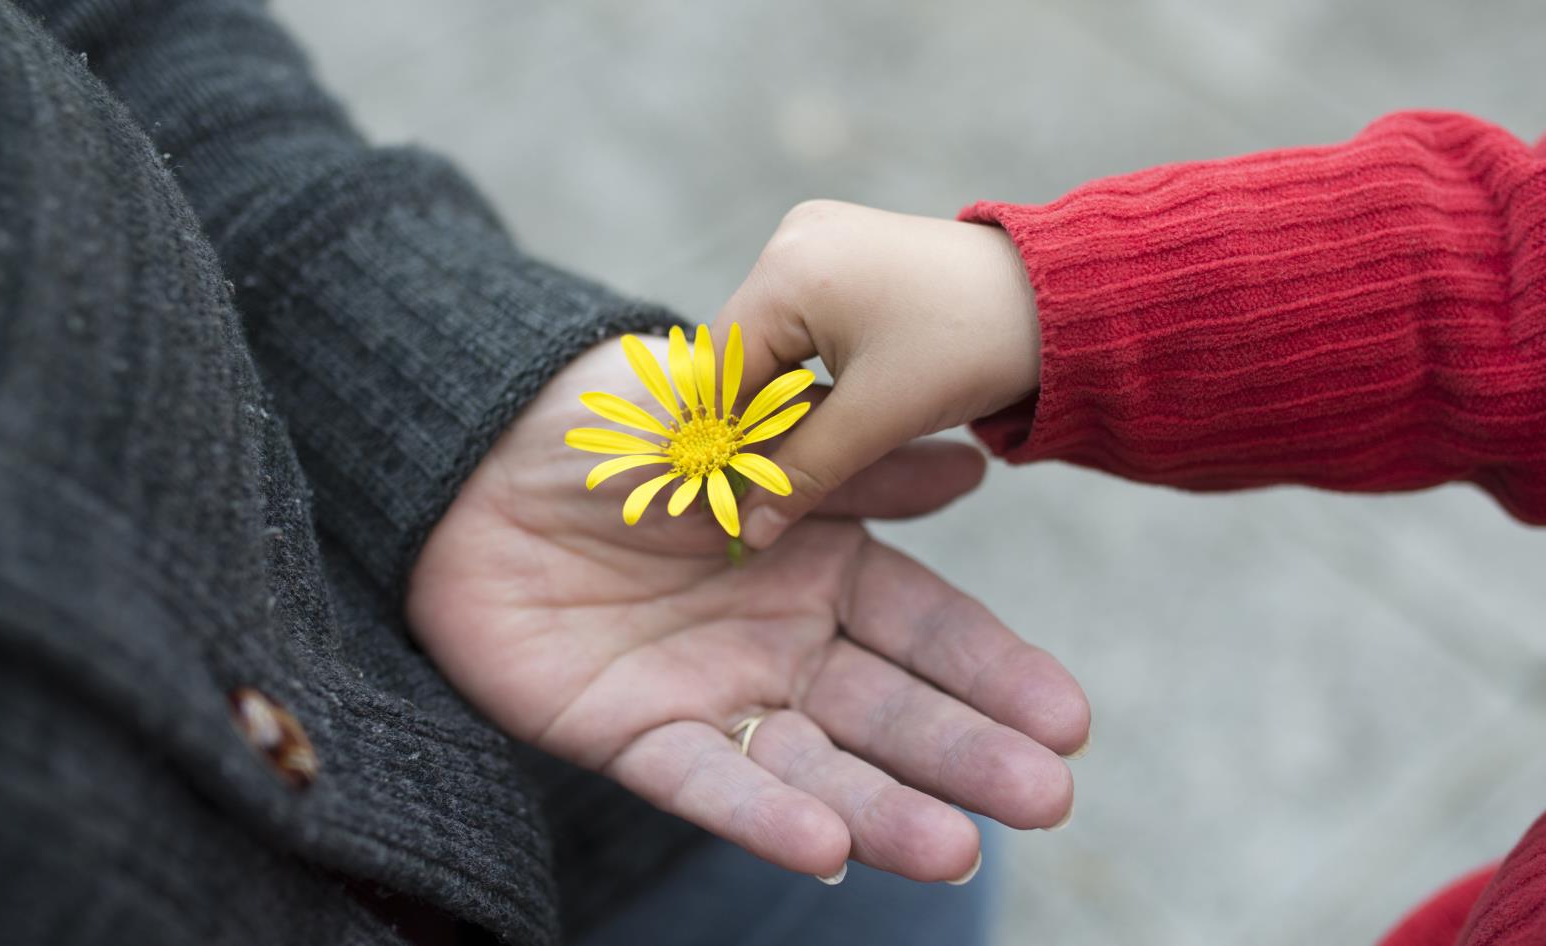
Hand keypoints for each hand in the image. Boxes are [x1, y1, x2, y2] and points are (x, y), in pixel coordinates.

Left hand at [407, 337, 1086, 882]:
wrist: (476, 459)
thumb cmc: (619, 432)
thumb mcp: (744, 430)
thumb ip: (851, 463)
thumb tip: (974, 470)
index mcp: (821, 568)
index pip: (927, 630)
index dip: (995, 674)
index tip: (1069, 720)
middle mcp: (781, 643)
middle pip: (888, 712)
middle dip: (966, 756)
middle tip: (1046, 802)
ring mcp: (713, 694)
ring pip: (812, 764)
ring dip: (884, 809)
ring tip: (958, 851)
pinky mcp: (632, 735)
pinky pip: (703, 780)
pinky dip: (759, 814)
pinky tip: (827, 848)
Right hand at [711, 199, 1040, 547]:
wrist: (1061, 297)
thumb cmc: (971, 348)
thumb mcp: (878, 419)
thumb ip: (803, 474)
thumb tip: (747, 532)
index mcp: (789, 271)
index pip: (719, 369)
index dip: (718, 437)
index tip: (722, 496)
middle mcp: (791, 240)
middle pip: (740, 350)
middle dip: (748, 418)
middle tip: (753, 486)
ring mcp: (816, 237)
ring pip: (768, 339)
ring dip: (776, 395)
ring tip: (789, 452)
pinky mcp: (842, 248)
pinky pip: (798, 319)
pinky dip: (803, 367)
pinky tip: (822, 406)